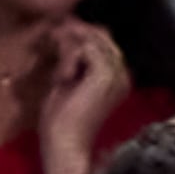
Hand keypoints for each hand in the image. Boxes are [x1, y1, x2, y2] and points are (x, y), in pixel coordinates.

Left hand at [35, 19, 129, 173]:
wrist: (65, 142)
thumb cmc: (62, 118)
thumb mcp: (67, 79)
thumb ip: (72, 57)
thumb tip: (69, 31)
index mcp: (118, 78)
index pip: (105, 41)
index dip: (80, 33)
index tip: (56, 36)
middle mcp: (123, 74)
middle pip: (103, 35)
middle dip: (74, 32)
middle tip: (52, 38)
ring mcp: (116, 75)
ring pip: (94, 39)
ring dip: (69, 44)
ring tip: (57, 64)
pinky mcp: (104, 76)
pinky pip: (85, 48)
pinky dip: (68, 56)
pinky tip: (62, 77)